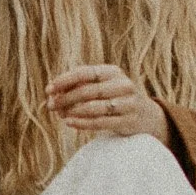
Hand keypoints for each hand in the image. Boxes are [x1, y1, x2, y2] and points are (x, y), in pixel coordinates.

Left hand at [48, 64, 167, 141]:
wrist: (146, 117)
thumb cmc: (115, 99)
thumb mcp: (103, 87)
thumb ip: (81, 87)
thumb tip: (53, 94)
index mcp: (113, 72)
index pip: (85, 72)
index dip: (65, 80)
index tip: (49, 89)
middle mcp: (122, 85)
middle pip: (88, 90)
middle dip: (66, 98)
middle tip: (50, 106)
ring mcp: (128, 103)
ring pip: (94, 107)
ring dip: (73, 111)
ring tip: (60, 115)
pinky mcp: (128, 120)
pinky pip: (101, 122)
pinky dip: (83, 123)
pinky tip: (69, 123)